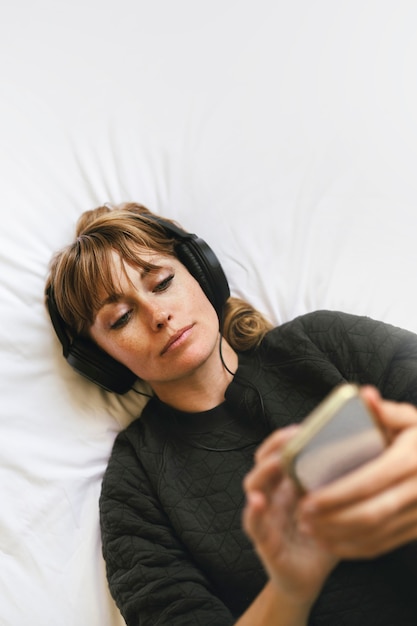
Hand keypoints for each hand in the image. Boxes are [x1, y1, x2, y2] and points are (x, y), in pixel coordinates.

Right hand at [242, 426, 337, 605]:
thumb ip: (334, 487)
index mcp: (286, 486)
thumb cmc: (318, 541)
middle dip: (273, 447)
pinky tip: (258, 501)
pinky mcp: (263, 541)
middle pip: (262, 464)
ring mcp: (264, 516)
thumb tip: (356, 459)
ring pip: (253, 487)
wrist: (305, 581)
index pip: (276, 454)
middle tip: (290, 436)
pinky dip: (253, 512)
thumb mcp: (328, 509)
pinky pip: (253, 524)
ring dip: (263, 471)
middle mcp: (272, 497)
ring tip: (277, 461)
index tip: (300, 427)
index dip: (284, 440)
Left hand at [298, 386, 416, 558]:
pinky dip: (355, 548)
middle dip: (332, 519)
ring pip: (375, 534)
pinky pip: (384, 545)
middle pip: (370, 513)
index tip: (307, 499)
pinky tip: (331, 542)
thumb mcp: (411, 420)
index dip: (336, 495)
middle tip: (302, 518)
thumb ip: (386, 411)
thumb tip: (365, 395)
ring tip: (309, 529)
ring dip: (339, 536)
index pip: (368, 482)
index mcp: (411, 460)